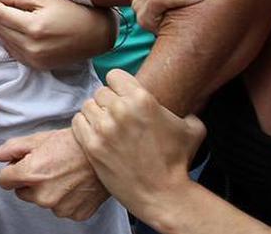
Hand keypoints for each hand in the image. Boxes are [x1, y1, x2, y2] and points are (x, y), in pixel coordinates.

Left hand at [0, 0, 109, 69]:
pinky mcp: (36, 66)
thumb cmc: (72, 11)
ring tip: (3, 13)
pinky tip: (14, 29)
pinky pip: (13, 51)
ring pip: (3, 41)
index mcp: (33, 27)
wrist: (95, 34)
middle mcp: (31, 47)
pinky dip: (9, 39)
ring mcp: (33, 59)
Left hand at [0, 128, 109, 219]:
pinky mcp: (74, 214)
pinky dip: (64, 199)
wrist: (104, 152)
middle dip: (30, 181)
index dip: (12, 170)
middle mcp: (43, 195)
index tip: (22, 164)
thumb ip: (12, 149)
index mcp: (30, 174)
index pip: (4, 181)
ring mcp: (59, 207)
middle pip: (22, 192)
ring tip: (62, 173)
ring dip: (47, 191)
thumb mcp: (39, 139)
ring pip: (42, 201)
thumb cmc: (73, 143)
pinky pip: (61, 208)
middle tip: (47, 166)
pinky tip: (72, 184)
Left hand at [72, 70, 205, 216]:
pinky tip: (96, 134)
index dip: (119, 85)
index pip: (114, 75)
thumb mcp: (193, 128)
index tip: (123, 95)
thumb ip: (187, 109)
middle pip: (101, 92)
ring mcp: (104, 128)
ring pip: (88, 105)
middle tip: (118, 116)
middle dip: (109, 102)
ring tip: (107, 126)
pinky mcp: (92, 145)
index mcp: (142, 99)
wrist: (162, 194)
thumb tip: (186, 102)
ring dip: (96, 114)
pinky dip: (85, 126)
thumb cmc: (178, 162)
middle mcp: (120, 110)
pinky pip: (78, 122)